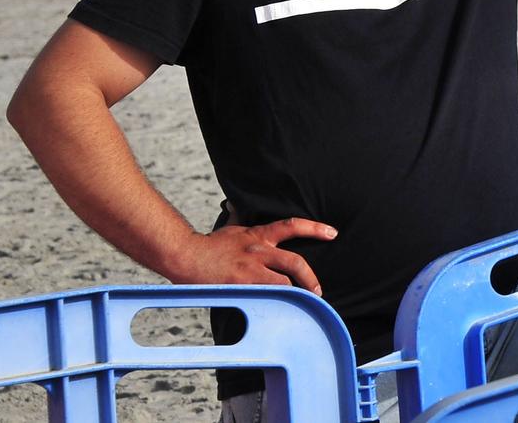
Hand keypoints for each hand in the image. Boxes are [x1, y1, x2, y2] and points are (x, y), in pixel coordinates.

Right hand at [165, 218, 335, 293]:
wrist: (184, 255)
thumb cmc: (208, 245)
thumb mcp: (231, 228)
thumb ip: (241, 220)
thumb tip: (236, 203)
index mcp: (258, 235)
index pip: (292, 226)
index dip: (315, 228)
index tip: (332, 233)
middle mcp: (258, 250)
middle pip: (295, 262)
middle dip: (310, 278)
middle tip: (318, 290)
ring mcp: (249, 269)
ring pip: (282, 283)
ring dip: (294, 295)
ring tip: (302, 305)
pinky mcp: (239, 285)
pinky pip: (262, 297)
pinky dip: (272, 305)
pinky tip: (279, 314)